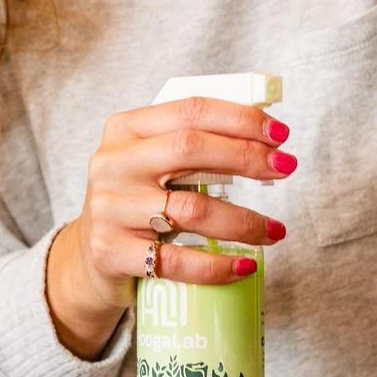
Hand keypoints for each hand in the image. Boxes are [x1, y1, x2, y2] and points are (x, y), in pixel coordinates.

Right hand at [46, 96, 294, 358]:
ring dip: (243, 221)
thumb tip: (266, 139)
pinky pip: (176, 260)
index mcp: (125, 129)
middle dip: (247, 157)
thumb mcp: (151, 164)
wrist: (90, 260)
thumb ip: (192, 146)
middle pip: (190, 149)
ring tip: (274, 231)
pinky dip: (217, 266)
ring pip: (190, 210)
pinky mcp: (111, 252)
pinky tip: (244, 265)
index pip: (189, 111)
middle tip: (285, 169)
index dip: (240, 120)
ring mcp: (109, 209)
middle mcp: (112, 164)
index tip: (280, 134)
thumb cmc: (137, 205)